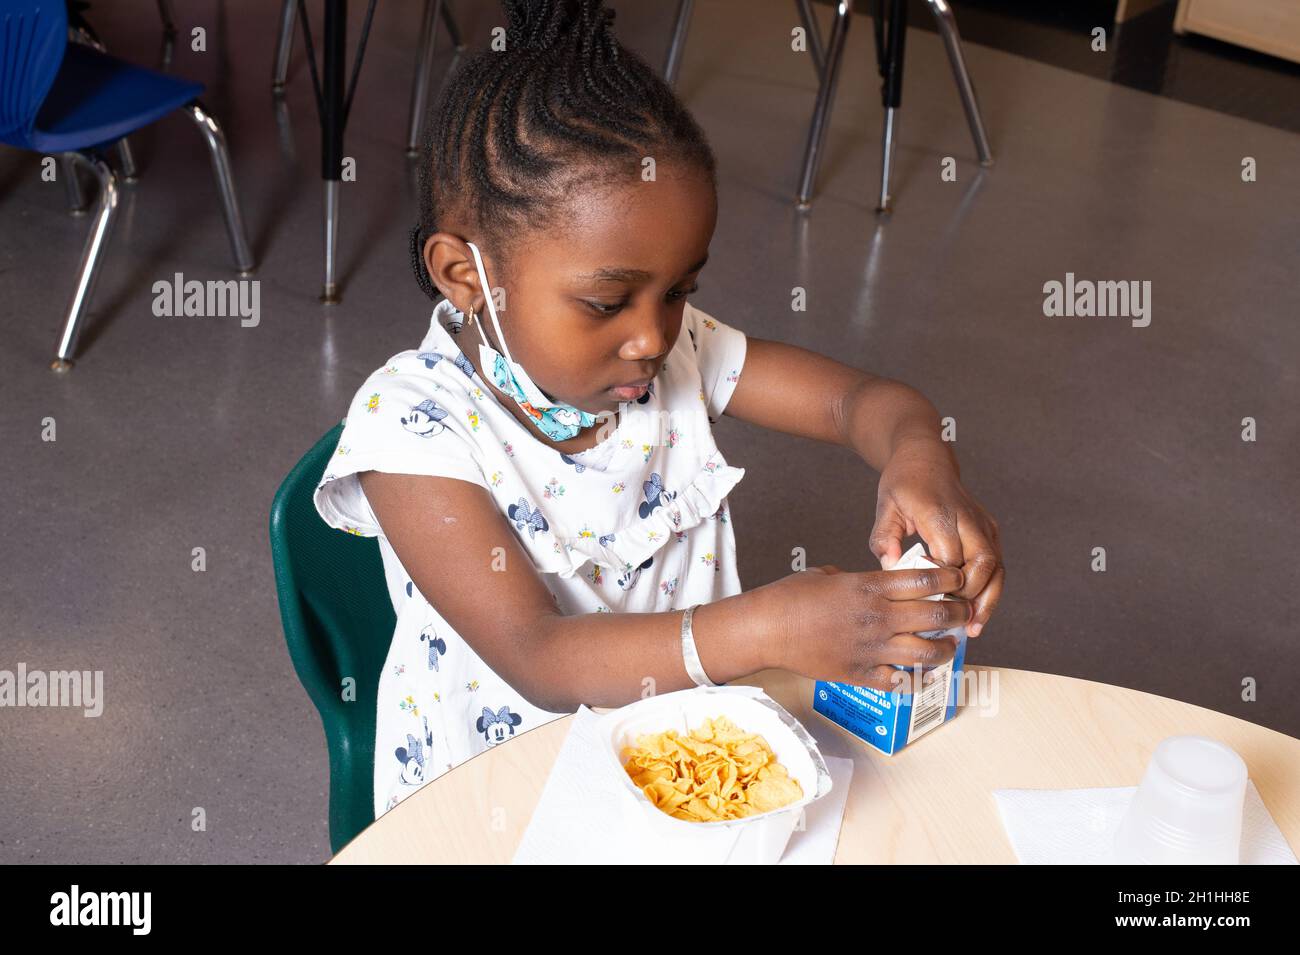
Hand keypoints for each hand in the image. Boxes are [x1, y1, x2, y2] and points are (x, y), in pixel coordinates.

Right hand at [759, 564, 971, 691]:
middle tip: (963, 612)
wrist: (766, 629)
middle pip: (936, 616)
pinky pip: (897, 680)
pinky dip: (910, 678)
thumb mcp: (827, 574)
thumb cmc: (791, 596)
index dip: (950, 580)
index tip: (959, 580)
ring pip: (926, 653)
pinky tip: (915, 672)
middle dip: (958, 613)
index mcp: (870, 587)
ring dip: (944, 649)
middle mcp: (877, 618)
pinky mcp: (859, 673)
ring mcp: (871, 649)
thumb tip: (873, 583)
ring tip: (948, 645)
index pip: (926, 581)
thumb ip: (857, 579)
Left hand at [869, 438, 1004, 635]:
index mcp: (939, 512)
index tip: (930, 605)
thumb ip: (884, 537)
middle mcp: (968, 518)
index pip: (950, 557)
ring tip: (974, 628)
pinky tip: (977, 612)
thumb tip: (890, 567)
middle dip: (972, 598)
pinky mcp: (990, 530)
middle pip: (983, 564)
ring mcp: (983, 524)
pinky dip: (990, 589)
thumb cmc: (904, 483)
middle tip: (956, 625)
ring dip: (988, 599)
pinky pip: (997, 564)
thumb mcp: (885, 506)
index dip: (943, 585)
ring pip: (997, 567)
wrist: (926, 458)